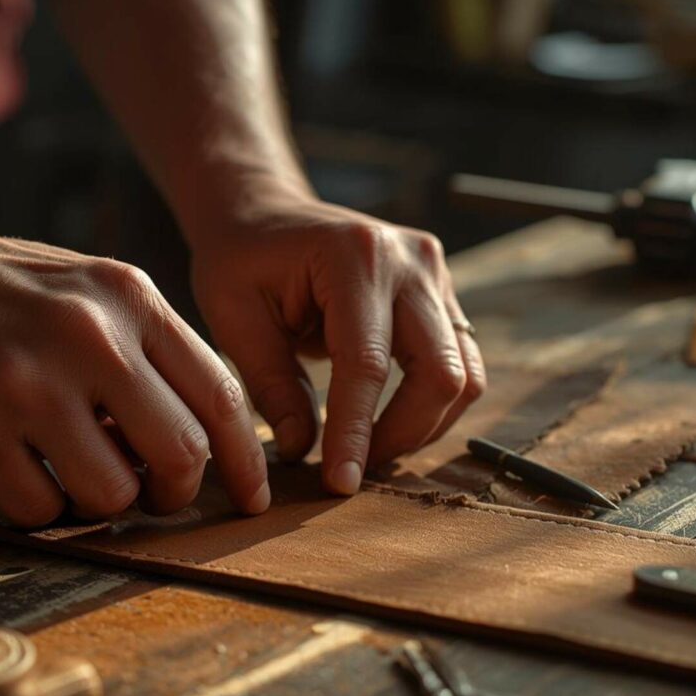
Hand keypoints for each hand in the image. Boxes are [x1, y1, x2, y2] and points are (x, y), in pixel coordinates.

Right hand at [0, 217, 268, 524]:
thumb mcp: (81, 290)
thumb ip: (143, 352)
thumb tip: (198, 438)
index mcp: (128, 298)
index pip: (222, 394)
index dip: (246, 459)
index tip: (252, 497)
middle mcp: (89, 336)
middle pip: (182, 454)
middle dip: (174, 494)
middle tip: (149, 495)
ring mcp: (29, 383)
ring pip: (114, 493)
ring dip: (100, 503)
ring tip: (68, 473)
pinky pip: (41, 510)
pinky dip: (37, 509)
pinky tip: (15, 472)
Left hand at [190, 194, 485, 494]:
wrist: (266, 213)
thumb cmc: (241, 261)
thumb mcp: (233, 318)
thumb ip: (270, 385)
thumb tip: (302, 450)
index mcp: (355, 257)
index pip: (367, 364)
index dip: (356, 431)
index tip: (339, 482)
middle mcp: (410, 261)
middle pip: (439, 373)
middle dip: (400, 435)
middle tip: (352, 470)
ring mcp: (435, 274)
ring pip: (463, 375)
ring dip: (422, 426)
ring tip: (368, 450)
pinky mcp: (442, 293)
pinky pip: (458, 362)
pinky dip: (430, 404)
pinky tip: (387, 424)